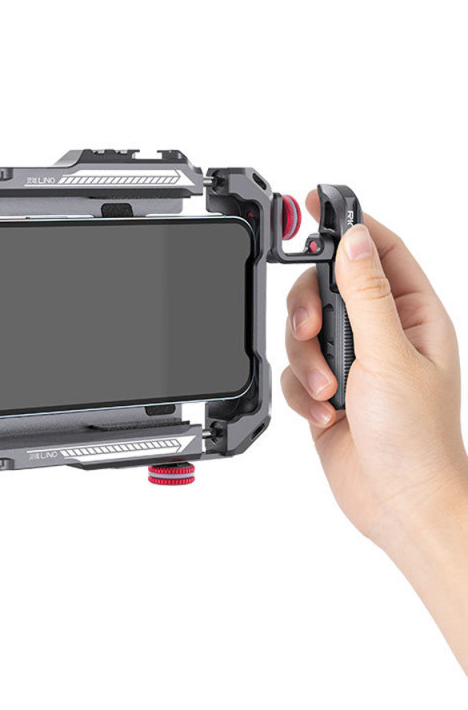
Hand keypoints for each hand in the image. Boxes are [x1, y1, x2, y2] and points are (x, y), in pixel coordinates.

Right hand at [282, 193, 467, 548]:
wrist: (399, 503)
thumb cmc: (417, 438)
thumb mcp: (389, 356)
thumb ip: (365, 294)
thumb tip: (354, 238)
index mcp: (412, 315)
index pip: (379, 250)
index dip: (347, 224)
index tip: (314, 206)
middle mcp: (380, 334)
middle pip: (325, 289)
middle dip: (308, 311)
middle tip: (311, 331)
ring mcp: (351, 362)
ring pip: (301, 331)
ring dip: (305, 362)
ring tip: (329, 391)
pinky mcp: (324, 390)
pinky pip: (293, 370)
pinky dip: (300, 390)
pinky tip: (325, 412)